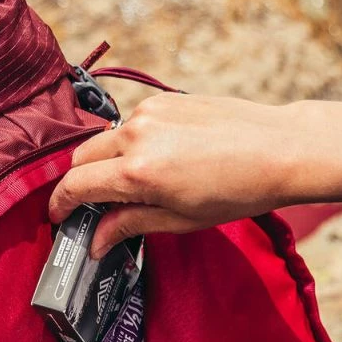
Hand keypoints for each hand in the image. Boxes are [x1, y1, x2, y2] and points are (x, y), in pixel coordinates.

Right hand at [49, 93, 300, 255]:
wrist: (281, 149)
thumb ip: (129, 225)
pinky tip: (161, 158)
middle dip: (80, 183)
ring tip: (136, 184)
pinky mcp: (165, 99)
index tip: (59, 217)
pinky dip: (132, 143)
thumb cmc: (238, 190)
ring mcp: (150, 112)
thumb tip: (96, 242)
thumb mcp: (180, 219)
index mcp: (138, 172)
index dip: (60, 205)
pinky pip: (132, 124)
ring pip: (105, 140)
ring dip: (107, 162)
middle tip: (93, 206)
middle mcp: (136, 136)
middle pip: (80, 158)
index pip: (75, 185)